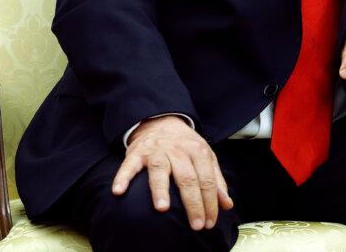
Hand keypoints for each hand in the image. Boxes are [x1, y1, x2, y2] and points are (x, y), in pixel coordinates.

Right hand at [112, 115, 233, 230]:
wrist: (162, 121)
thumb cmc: (185, 145)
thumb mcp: (205, 157)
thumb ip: (216, 180)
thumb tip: (227, 204)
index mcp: (198, 151)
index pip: (207, 179)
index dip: (210, 202)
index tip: (210, 222)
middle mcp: (178, 150)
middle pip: (187, 177)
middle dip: (193, 203)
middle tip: (196, 224)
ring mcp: (157, 150)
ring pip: (160, 169)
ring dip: (160, 189)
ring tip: (162, 208)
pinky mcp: (137, 152)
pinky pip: (129, 165)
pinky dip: (123, 177)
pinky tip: (118, 191)